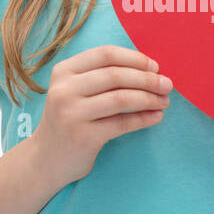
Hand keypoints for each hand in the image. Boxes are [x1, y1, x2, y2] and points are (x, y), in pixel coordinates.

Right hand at [31, 44, 172, 185]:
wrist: (46, 159)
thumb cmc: (70, 119)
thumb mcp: (74, 90)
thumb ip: (100, 75)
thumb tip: (148, 68)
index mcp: (64, 71)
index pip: (105, 54)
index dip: (134, 58)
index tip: (155, 67)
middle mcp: (64, 90)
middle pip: (116, 76)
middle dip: (147, 79)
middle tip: (167, 85)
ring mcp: (71, 114)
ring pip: (121, 99)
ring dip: (149, 98)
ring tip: (165, 101)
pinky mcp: (83, 137)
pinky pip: (122, 123)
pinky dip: (143, 119)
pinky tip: (156, 116)